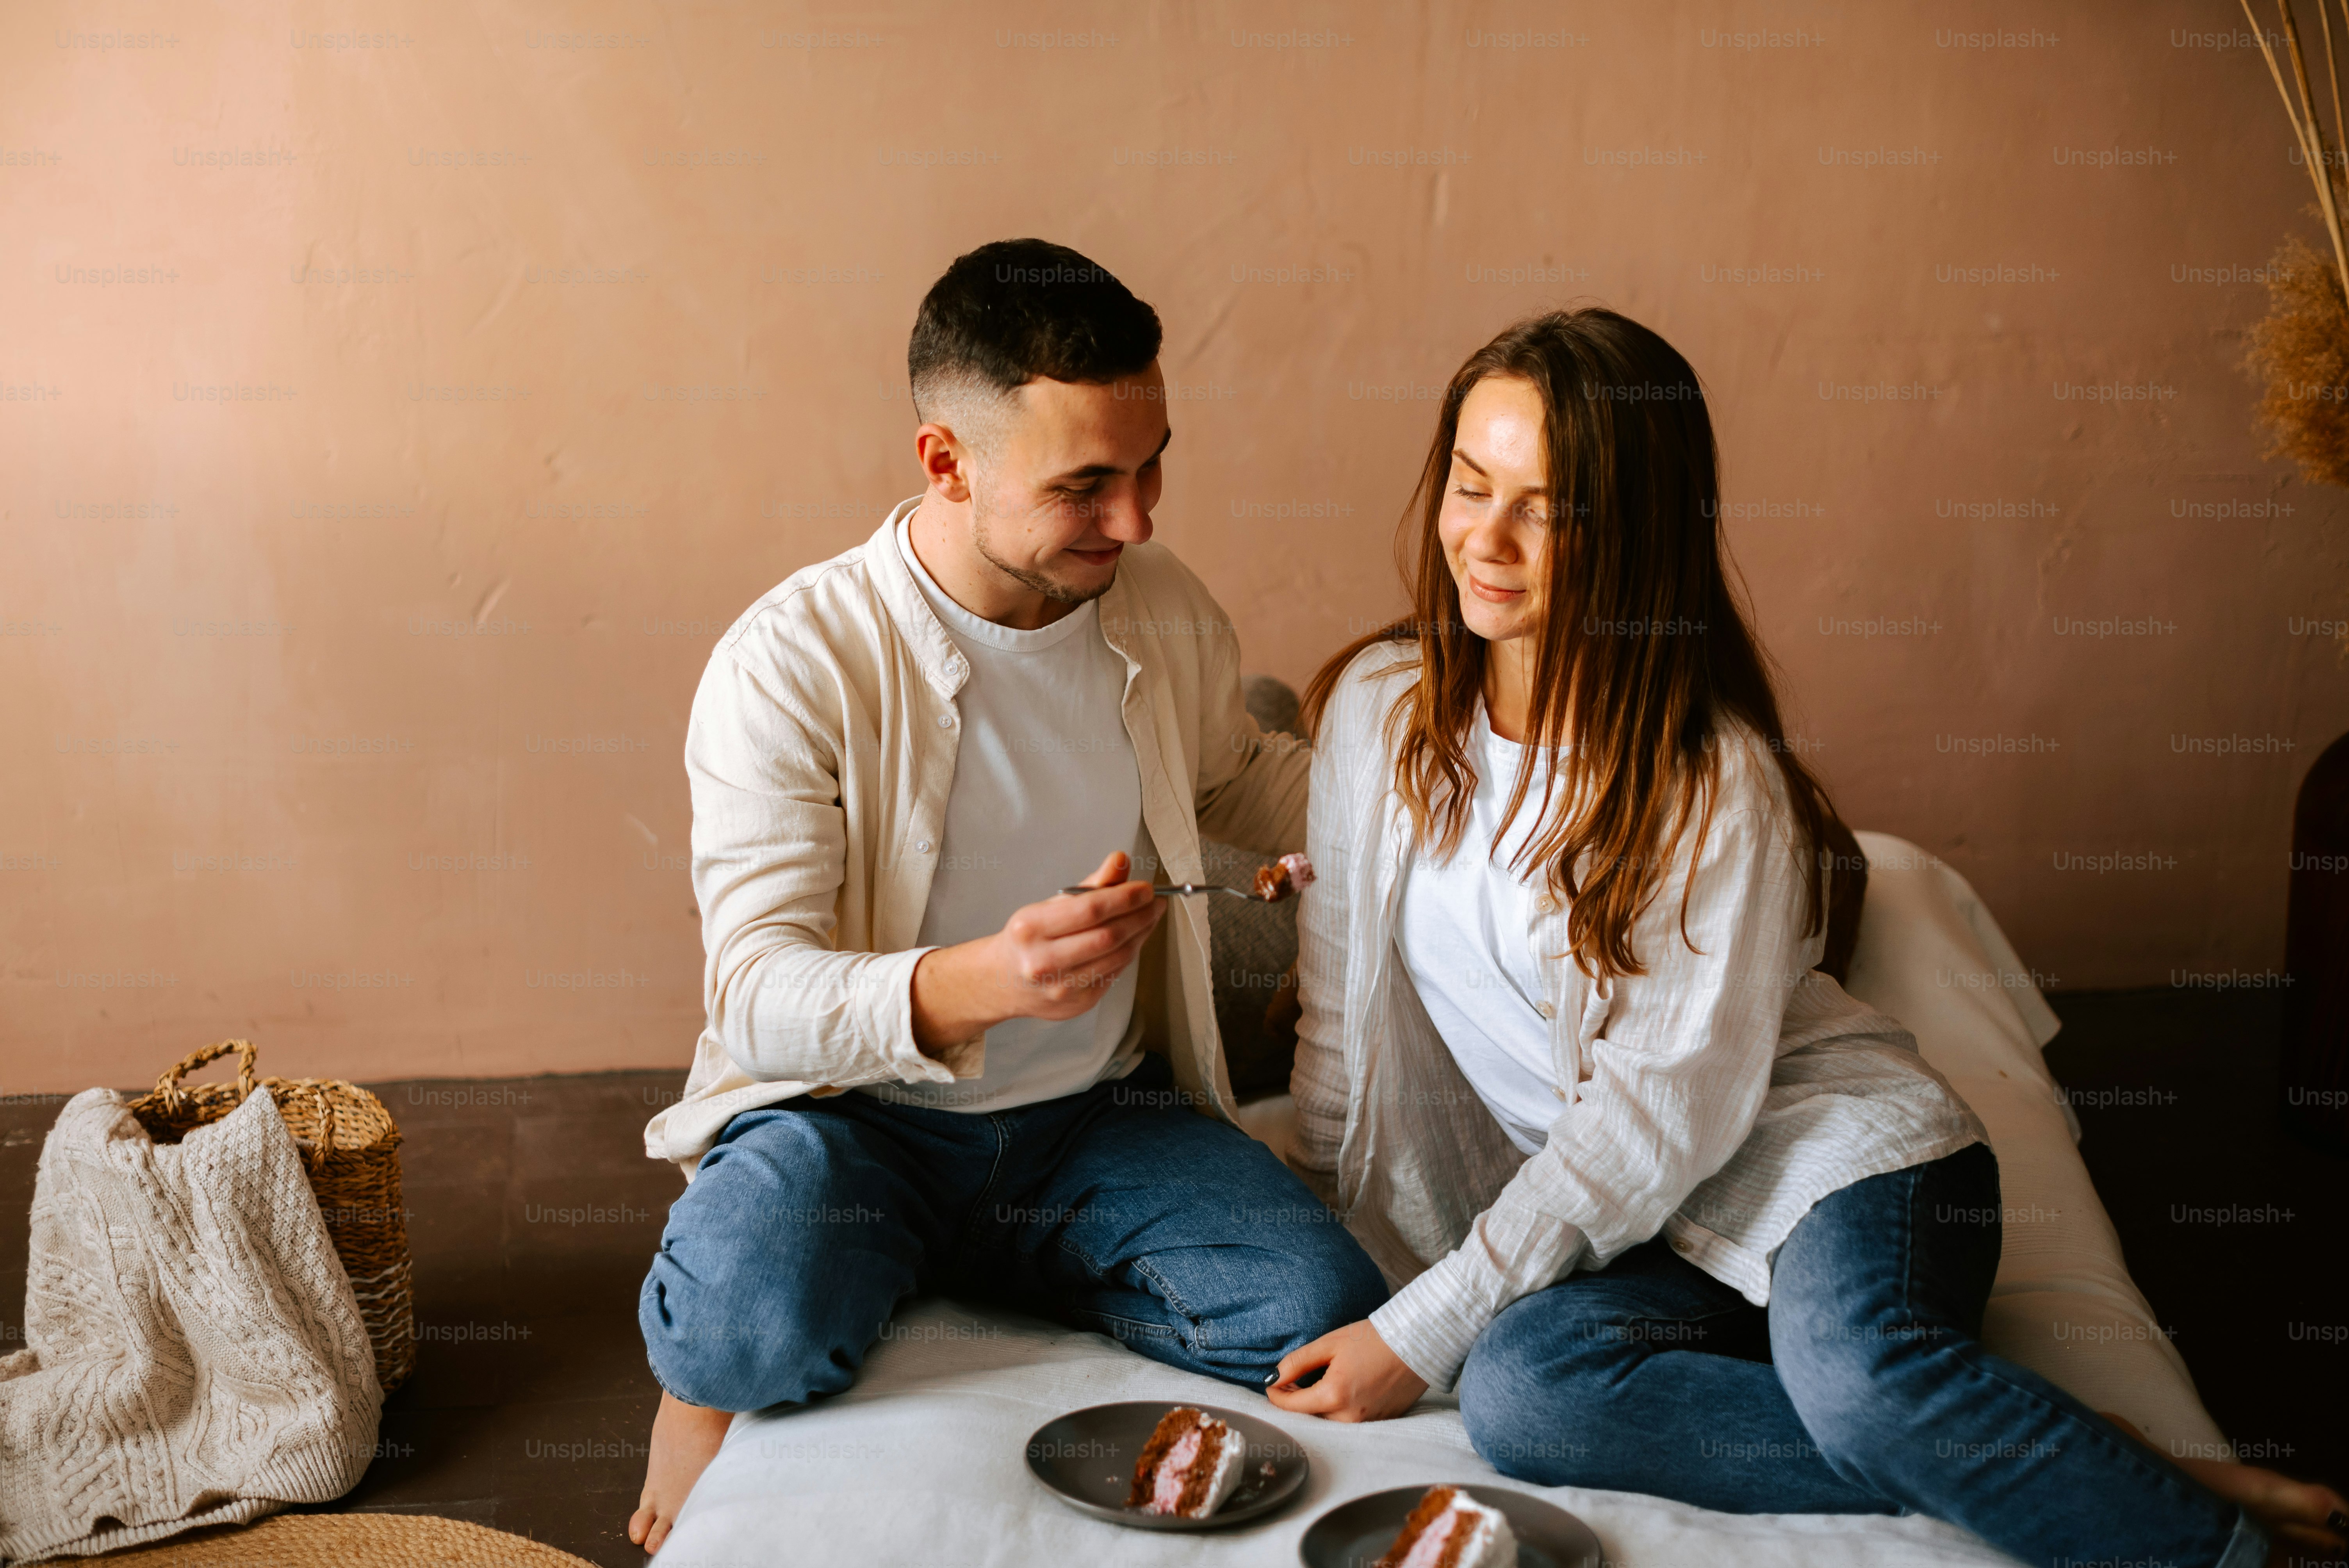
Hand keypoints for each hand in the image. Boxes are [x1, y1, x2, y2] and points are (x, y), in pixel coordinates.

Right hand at [910, 851, 1164, 1050]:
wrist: (1002, 981)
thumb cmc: (1029, 938)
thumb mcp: (1049, 905)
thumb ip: (1090, 885)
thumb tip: (1120, 860)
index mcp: (1030, 928)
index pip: (1090, 909)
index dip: (1125, 897)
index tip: (1146, 888)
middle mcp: (1042, 961)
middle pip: (1108, 936)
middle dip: (1140, 916)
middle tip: (1156, 902)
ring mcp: (1060, 987)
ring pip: (1117, 958)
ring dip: (1141, 935)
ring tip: (1149, 917)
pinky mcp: (1077, 1004)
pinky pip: (1115, 974)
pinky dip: (1129, 953)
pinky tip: (1133, 939)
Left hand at [1266, 1320, 1426, 1422]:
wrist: (1416, 1344)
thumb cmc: (1374, 1339)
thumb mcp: (1330, 1344)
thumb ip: (1297, 1362)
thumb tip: (1273, 1378)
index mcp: (1334, 1396)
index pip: (1291, 1406)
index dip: (1276, 1394)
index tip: (1272, 1383)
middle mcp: (1349, 1417)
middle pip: (1308, 1417)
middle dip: (1296, 1400)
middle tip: (1292, 1380)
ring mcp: (1365, 1423)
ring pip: (1327, 1421)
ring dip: (1316, 1406)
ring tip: (1317, 1381)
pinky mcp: (1378, 1423)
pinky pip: (1347, 1422)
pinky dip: (1337, 1409)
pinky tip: (1341, 1388)